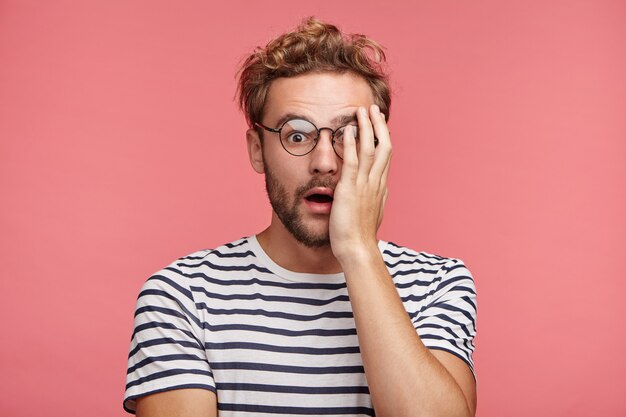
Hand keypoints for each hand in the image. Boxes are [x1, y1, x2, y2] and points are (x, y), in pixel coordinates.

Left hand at [329, 104, 391, 261]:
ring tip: (362, 111)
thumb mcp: (370, 214)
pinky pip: (352, 161)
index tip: (381, 125)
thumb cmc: (360, 237)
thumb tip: (373, 195)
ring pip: (371, 149)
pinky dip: (350, 144)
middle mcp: (376, 183)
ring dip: (367, 127)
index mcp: (380, 188)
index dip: (384, 138)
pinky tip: (347, 130)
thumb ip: (371, 200)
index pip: (386, 157)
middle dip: (379, 126)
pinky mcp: (350, 189)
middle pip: (384, 147)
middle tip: (374, 110)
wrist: (357, 249)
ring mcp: (365, 185)